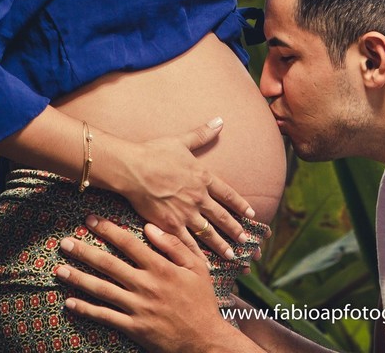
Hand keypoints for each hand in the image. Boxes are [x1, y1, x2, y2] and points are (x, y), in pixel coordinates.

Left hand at [55, 215, 226, 351]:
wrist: (204, 338)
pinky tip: (70, 302)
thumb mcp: (197, 267)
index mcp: (161, 268)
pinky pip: (105, 316)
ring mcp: (138, 307)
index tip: (91, 220)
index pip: (129, 243)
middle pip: (109, 264)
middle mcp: (146, 285)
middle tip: (64, 242)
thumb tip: (150, 227)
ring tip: (59, 269)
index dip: (108, 230)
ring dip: (78, 278)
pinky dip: (86, 309)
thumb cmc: (202, 300)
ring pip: (102, 289)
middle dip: (84, 251)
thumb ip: (174, 246)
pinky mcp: (133, 327)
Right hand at [119, 117, 253, 260]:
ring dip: (221, 245)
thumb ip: (202, 134)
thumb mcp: (182, 141)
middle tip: (247, 241)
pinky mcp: (170, 225)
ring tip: (232, 255)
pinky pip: (186, 243)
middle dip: (236, 229)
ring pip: (208, 233)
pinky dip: (196, 254)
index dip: (241, 205)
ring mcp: (185, 213)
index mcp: (203, 178)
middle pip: (222, 217)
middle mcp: (199, 198)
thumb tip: (219, 120)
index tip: (251, 214)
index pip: (228, 194)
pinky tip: (204, 264)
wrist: (133, 169)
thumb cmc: (155, 153)